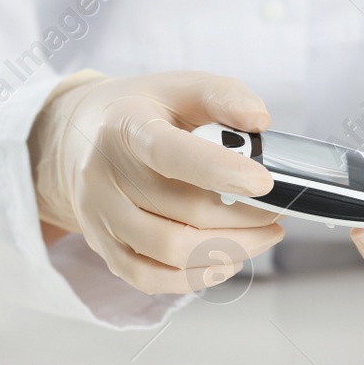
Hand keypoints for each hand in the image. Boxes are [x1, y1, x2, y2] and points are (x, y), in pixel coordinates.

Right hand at [29, 71, 284, 292]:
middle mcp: (104, 173)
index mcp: (125, 125)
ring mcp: (100, 215)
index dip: (218, 170)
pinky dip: (195, 277)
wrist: (85, 134)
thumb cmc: (150, 112)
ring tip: (264, 236)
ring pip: (169, 251)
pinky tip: (227, 260)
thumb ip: (225, 96)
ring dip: (230, 250)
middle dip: (244, 217)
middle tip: (278, 210)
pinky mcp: (103, 247)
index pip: (168, 152)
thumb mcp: (184, 87)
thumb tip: (258, 121)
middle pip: (181, 211)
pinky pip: (149, 278)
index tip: (264, 182)